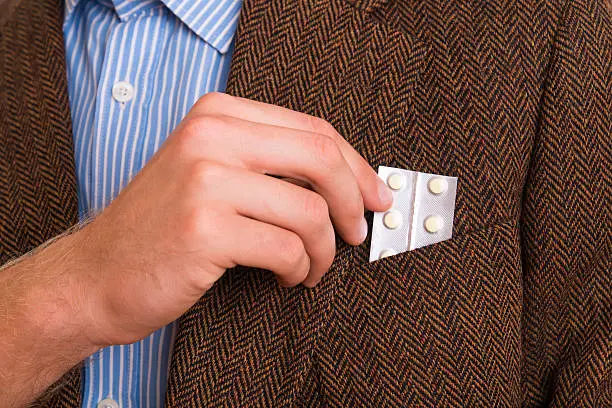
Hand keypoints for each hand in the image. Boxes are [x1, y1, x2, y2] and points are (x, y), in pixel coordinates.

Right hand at [75, 93, 392, 346]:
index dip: (356, 166)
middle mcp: (211, 136)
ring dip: (323, 249)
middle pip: (321, 159)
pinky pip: (288, 248)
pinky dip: (299, 269)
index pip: (313, 130)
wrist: (96, 273)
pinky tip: (286, 276)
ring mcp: (206, 179)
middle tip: (357, 231)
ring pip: (310, 212)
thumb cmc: (163, 228)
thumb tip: (348, 181)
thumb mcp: (212, 174)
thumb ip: (271, 165)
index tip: (374, 195)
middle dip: (354, 201)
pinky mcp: (205, 228)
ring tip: (310, 266)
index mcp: (218, 115)